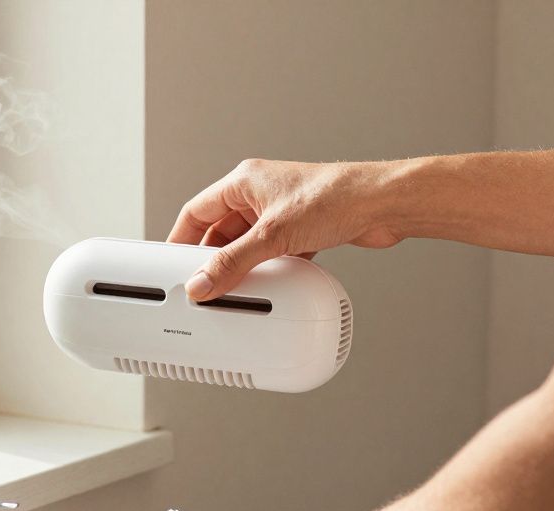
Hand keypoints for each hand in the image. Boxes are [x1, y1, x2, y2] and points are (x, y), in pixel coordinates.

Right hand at [168, 158, 403, 300]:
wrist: (383, 204)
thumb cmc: (335, 196)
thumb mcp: (273, 236)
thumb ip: (234, 263)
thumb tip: (203, 282)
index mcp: (244, 181)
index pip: (197, 211)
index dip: (180, 238)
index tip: (170, 263)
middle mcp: (260, 193)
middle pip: (220, 230)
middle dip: (211, 258)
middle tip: (201, 283)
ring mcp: (281, 211)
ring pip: (246, 243)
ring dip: (240, 264)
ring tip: (232, 286)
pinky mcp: (301, 228)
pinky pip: (271, 252)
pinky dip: (266, 268)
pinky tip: (267, 282)